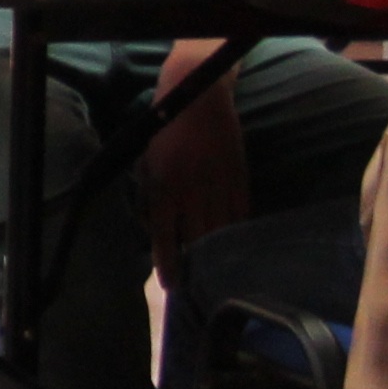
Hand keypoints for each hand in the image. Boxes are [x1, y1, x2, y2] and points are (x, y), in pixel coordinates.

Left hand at [139, 43, 249, 272]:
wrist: (198, 100)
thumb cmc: (164, 132)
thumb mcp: (146, 163)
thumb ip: (148, 196)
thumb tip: (152, 228)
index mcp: (165, 187)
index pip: (166, 237)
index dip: (169, 264)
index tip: (172, 286)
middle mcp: (193, 191)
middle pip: (197, 239)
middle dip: (197, 265)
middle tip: (199, 288)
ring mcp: (220, 186)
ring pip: (222, 230)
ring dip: (220, 253)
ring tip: (220, 274)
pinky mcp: (240, 178)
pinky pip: (242, 213)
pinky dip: (239, 232)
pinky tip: (239, 247)